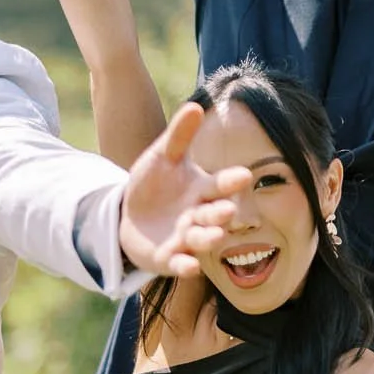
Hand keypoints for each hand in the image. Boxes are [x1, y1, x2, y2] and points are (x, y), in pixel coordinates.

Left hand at [118, 102, 253, 276]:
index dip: (230, 180)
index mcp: (202, 189)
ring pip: (201, 240)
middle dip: (221, 213)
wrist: (130, 216)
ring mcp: (185, 239)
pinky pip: (180, 264)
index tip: (244, 175)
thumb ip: (178, 136)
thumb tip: (194, 106)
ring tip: (215, 237)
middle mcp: (198, 215)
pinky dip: (185, 266)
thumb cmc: (154, 184)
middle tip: (228, 211)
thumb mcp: (162, 157)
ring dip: (208, 239)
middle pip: (214, 214)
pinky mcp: (169, 259)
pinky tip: (188, 267)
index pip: (220, 184)